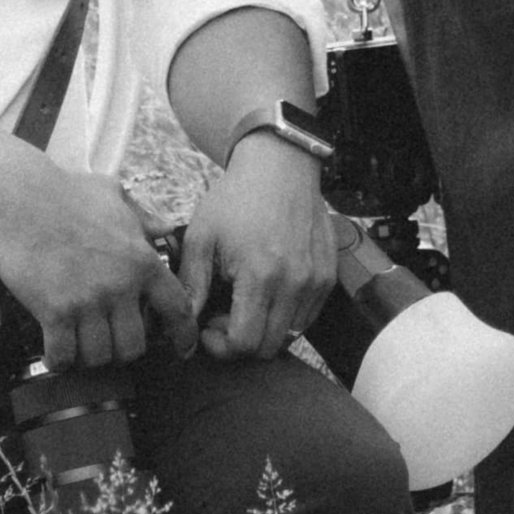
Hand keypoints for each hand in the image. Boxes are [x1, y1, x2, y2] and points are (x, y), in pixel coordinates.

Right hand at [0, 157, 197, 371]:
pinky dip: (59, 360)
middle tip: (108, 341)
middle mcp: (120, 285)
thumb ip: (142, 218)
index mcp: (141, 260)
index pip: (177, 308)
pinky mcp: (54, 310)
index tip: (182, 349)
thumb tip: (166, 227)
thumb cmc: (65, 192)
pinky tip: (55, 352)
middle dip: (121, 350)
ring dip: (88, 356)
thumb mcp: (113, 196)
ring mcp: (87, 300)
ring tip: (79, 345)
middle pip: (133, 346)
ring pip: (99, 356)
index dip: (182, 335)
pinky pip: (63, 355)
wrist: (20, 195)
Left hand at [178, 135, 338, 359]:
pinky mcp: (328, 276)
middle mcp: (294, 283)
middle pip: (269, 347)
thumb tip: (184, 323)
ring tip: (247, 303)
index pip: (245, 343)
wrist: (280, 167)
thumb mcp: (202, 236)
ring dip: (266, 330)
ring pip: (291, 335)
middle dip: (241, 342)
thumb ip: (192, 285)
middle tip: (224, 316)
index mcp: (260, 275)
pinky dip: (287, 316)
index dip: (222, 347)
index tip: (209, 328)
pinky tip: (269, 293)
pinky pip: (308, 317)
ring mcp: (316, 281)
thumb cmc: (237, 198)